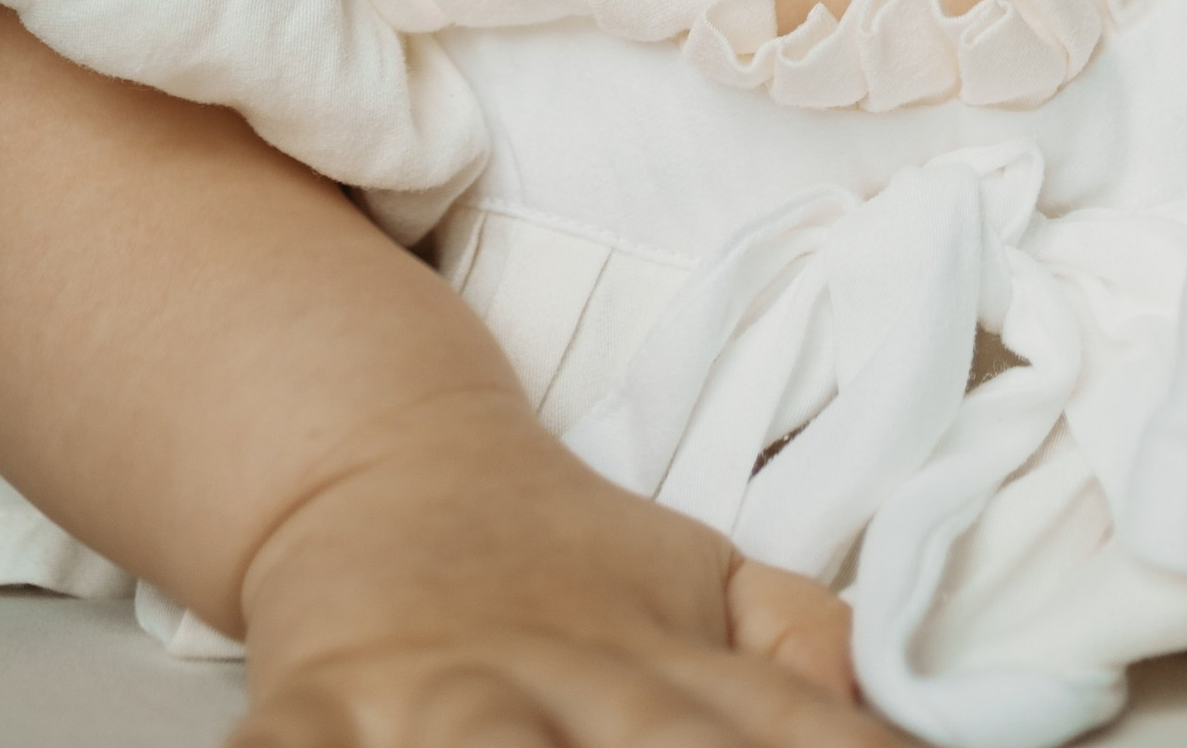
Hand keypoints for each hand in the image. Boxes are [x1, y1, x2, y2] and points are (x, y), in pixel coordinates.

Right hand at [231, 384, 875, 747]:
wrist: (388, 466)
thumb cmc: (572, 569)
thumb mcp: (710, 592)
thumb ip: (805, 648)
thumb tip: (890, 704)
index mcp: (670, 662)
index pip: (783, 731)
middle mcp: (567, 676)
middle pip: (651, 745)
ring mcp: (441, 688)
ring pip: (480, 741)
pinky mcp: (320, 695)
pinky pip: (297, 744)